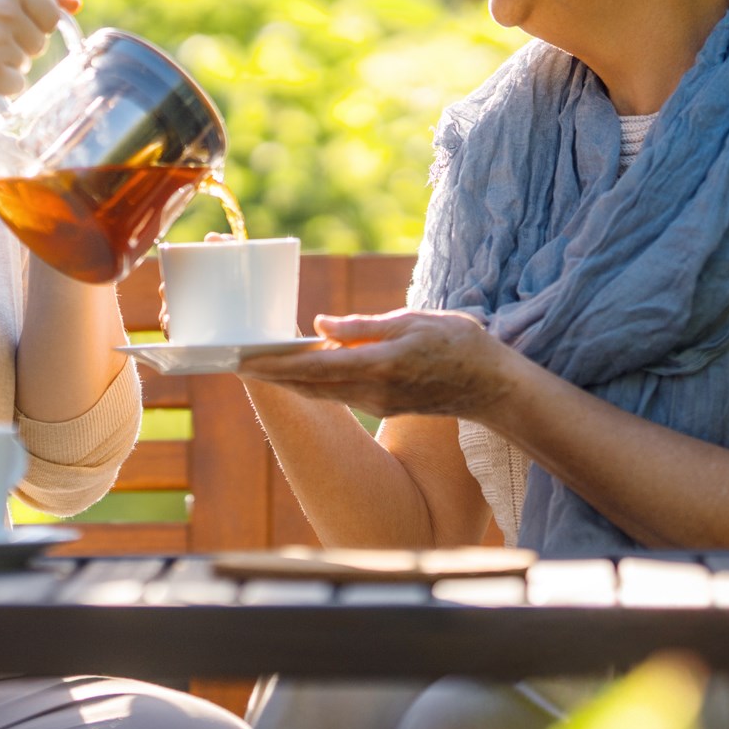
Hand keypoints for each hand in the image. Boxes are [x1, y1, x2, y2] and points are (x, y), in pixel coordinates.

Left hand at [238, 309, 521, 419]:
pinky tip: (298, 373)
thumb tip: (318, 327)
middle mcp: (372, 392)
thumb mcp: (413, 322)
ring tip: (256, 366)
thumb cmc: (460, 344)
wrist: (493, 387)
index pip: (314, 368)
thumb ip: (364, 327)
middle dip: (271, 376)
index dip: (276, 366)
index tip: (243, 360)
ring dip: (288, 381)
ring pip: (321, 392)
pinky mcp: (384, 405)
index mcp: (379, 367)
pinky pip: (338, 395)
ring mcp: (377, 403)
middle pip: (309, 386)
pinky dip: (313, 383)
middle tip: (234, 363)